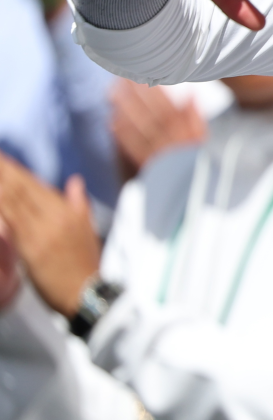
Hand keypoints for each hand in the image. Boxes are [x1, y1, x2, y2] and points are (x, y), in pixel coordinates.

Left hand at [0, 156, 100, 316]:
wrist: (86, 290)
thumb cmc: (86, 262)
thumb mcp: (88, 228)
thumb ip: (79, 203)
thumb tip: (74, 181)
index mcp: (67, 210)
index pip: (34, 184)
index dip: (14, 169)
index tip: (1, 157)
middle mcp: (53, 217)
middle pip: (20, 189)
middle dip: (2, 172)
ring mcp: (40, 232)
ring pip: (12, 203)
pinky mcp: (30, 248)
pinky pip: (10, 223)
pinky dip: (0, 210)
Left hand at [111, 81, 205, 178]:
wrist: (193, 187)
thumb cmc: (197, 157)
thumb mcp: (202, 135)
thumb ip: (196, 115)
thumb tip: (191, 93)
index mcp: (184, 129)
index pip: (166, 104)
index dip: (152, 89)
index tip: (141, 76)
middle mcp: (170, 137)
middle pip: (149, 112)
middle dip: (135, 94)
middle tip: (120, 78)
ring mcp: (157, 150)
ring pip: (139, 126)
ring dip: (125, 109)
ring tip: (112, 94)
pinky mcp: (147, 162)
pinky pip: (133, 147)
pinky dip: (123, 135)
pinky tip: (113, 122)